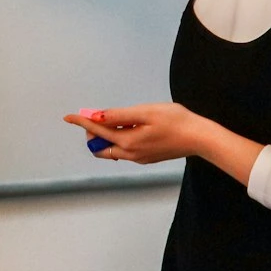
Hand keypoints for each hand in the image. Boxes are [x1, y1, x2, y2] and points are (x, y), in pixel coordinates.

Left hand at [63, 103, 206, 164]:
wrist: (200, 138)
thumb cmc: (176, 121)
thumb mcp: (145, 112)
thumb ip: (119, 115)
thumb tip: (96, 116)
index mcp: (128, 142)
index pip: (97, 131)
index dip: (82, 121)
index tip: (69, 116)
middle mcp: (131, 154)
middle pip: (100, 147)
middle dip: (93, 133)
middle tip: (96, 117)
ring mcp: (139, 158)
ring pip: (112, 150)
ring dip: (106, 137)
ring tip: (115, 121)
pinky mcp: (147, 158)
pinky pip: (125, 151)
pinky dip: (119, 140)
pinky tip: (129, 129)